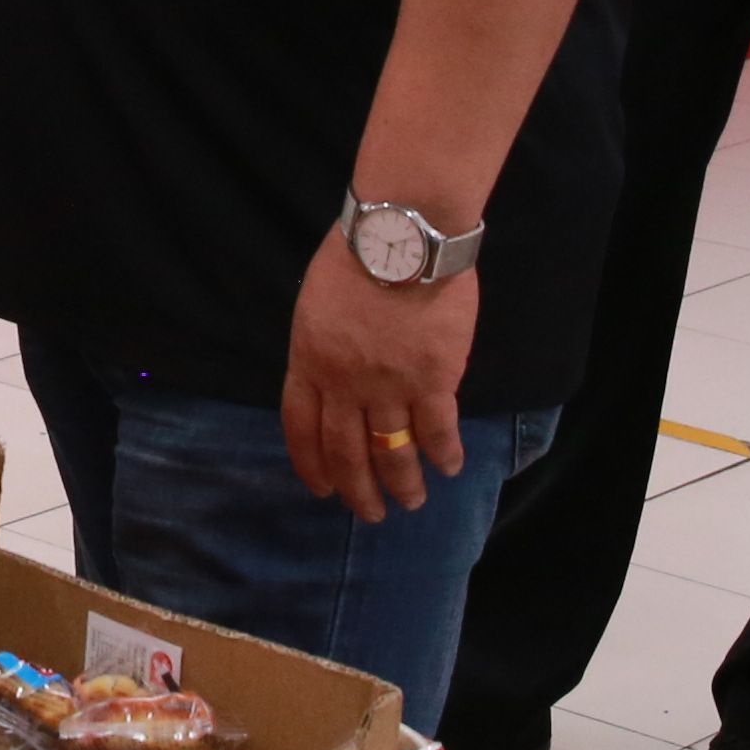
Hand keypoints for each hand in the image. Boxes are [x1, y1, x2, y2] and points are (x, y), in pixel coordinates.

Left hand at [280, 224, 482, 521]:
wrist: (401, 235)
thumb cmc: (357, 255)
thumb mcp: (316, 303)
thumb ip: (321, 346)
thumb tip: (331, 374)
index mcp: (308, 361)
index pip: (300, 426)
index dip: (311, 463)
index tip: (322, 488)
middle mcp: (343, 383)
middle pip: (345, 450)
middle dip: (357, 489)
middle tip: (370, 514)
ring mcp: (388, 385)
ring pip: (392, 450)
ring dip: (402, 483)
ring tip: (411, 502)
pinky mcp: (432, 379)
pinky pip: (437, 429)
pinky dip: (443, 454)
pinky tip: (449, 468)